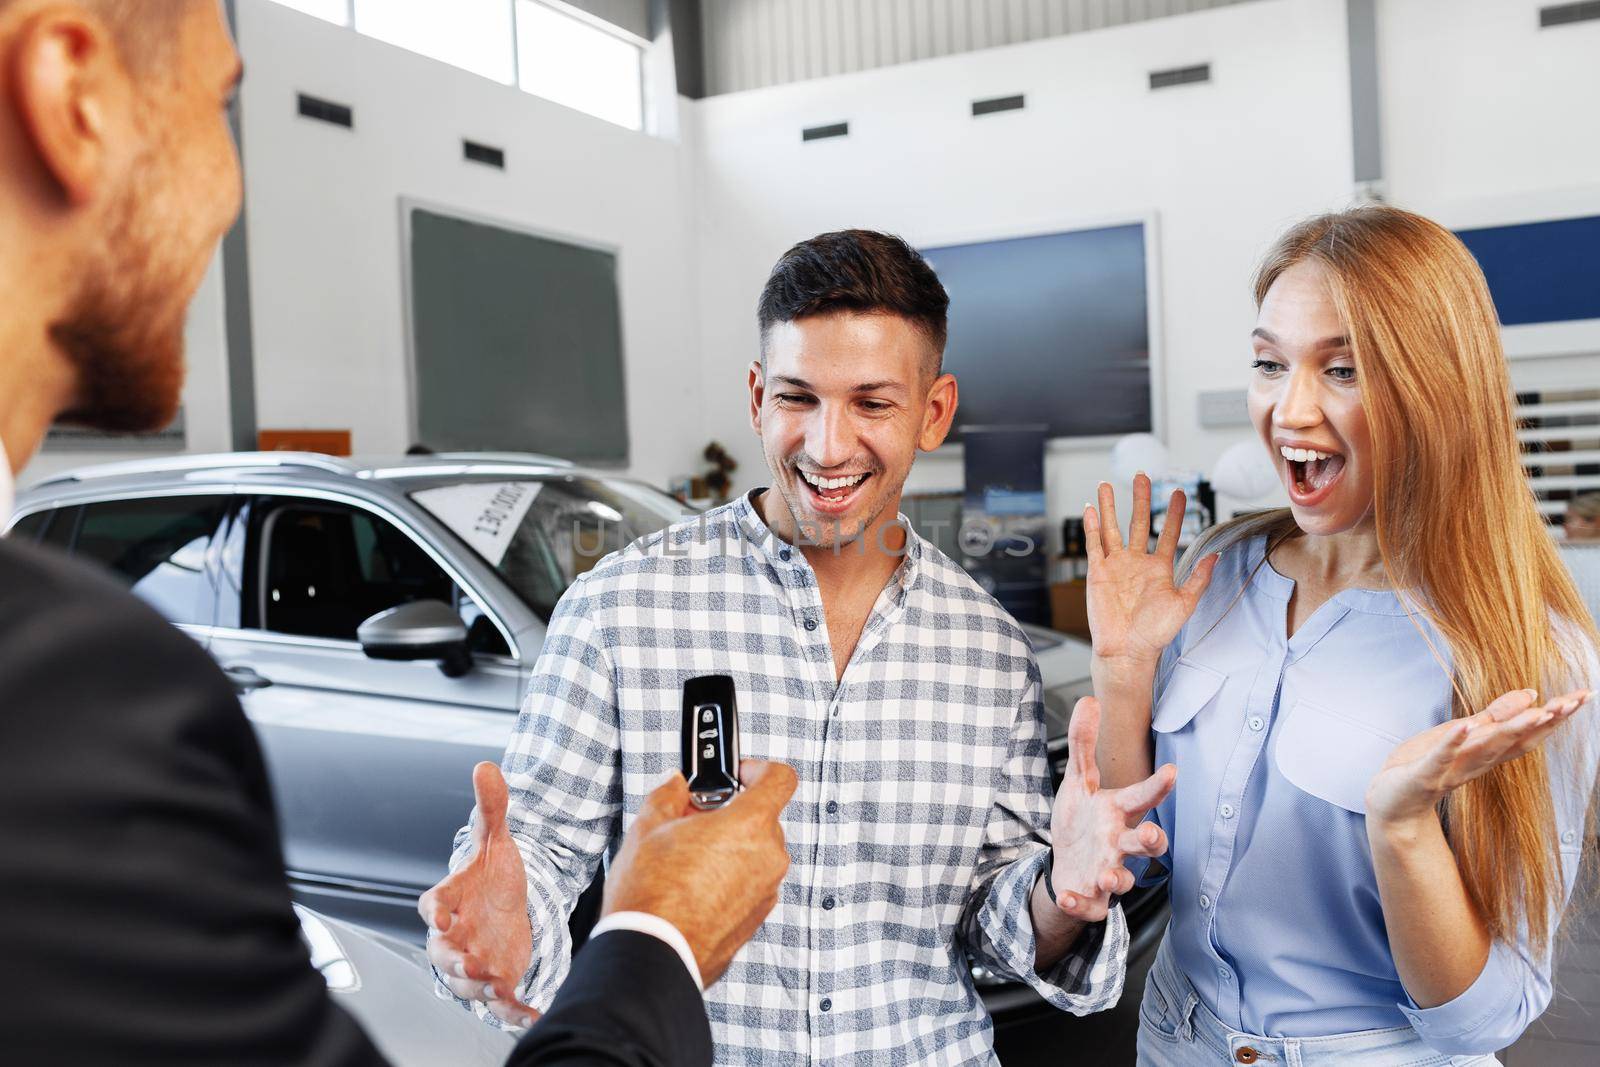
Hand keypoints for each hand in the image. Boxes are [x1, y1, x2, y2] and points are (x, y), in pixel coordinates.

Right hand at [419, 762, 536, 1028]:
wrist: (509, 904)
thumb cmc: (492, 874)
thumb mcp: (497, 838)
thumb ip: (491, 807)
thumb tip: (486, 765)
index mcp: (449, 900)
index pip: (433, 905)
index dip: (435, 912)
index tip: (441, 916)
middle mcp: (455, 935)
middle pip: (442, 953)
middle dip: (452, 962)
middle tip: (468, 965)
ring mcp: (473, 960)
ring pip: (465, 982)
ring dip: (476, 989)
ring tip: (495, 987)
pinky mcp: (496, 979)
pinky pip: (498, 1001)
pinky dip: (511, 1011)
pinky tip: (530, 1013)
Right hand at [604, 760, 796, 986]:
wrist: (652, 956)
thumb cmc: (651, 895)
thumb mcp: (648, 827)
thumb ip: (669, 795)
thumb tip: (676, 786)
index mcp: (750, 825)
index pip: (779, 778)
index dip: (759, 770)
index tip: (738, 775)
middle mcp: (769, 858)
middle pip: (764, 819)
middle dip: (732, 814)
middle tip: (695, 821)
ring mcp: (766, 892)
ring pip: (757, 854)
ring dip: (731, 849)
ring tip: (688, 859)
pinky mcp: (756, 919)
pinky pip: (751, 885)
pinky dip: (731, 879)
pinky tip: (694, 887)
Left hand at [1048, 697, 1176, 920]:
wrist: (1067, 870)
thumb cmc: (1081, 824)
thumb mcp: (1077, 782)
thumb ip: (1082, 744)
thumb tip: (1088, 701)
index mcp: (1117, 813)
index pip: (1142, 797)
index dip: (1158, 787)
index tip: (1171, 771)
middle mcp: (1120, 843)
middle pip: (1146, 844)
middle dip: (1152, 840)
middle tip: (1150, 834)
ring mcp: (1109, 873)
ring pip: (1125, 879)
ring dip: (1119, 877)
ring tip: (1107, 874)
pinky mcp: (1093, 899)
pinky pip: (1090, 905)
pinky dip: (1080, 903)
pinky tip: (1071, 896)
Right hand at [1085, 475, 1217, 670]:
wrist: (1127, 650)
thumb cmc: (1155, 633)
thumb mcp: (1184, 604)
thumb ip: (1199, 578)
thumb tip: (1216, 554)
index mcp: (1159, 568)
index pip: (1169, 533)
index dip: (1175, 514)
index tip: (1179, 493)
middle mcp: (1136, 562)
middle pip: (1139, 522)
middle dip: (1141, 499)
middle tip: (1141, 475)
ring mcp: (1116, 565)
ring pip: (1112, 528)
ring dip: (1110, 506)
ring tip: (1107, 484)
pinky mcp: (1097, 572)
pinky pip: (1093, 545)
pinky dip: (1091, 526)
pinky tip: (1091, 508)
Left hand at [1365, 688, 1590, 825]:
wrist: (1391, 804)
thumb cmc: (1426, 765)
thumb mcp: (1460, 734)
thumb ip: (1493, 717)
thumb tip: (1530, 694)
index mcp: (1485, 752)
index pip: (1527, 732)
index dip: (1555, 715)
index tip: (1583, 696)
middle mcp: (1476, 762)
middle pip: (1516, 740)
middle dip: (1545, 722)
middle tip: (1573, 703)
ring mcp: (1451, 770)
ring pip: (1486, 749)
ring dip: (1510, 730)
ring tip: (1537, 710)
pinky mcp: (1424, 775)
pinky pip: (1441, 758)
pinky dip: (1452, 743)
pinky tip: (1464, 726)